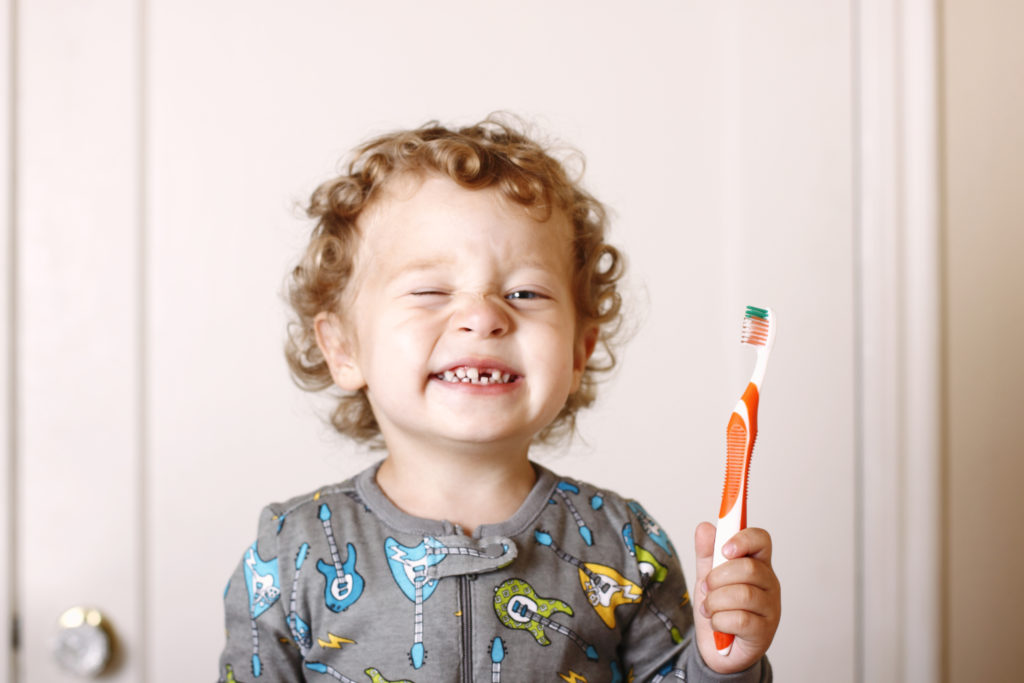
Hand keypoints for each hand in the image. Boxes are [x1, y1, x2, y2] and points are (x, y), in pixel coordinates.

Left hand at [692, 522, 780, 673]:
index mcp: (757, 564)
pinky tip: (716, 623)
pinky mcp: (764, 632)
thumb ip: (706, 553)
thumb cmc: (719, 608)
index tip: (724, 549)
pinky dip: (719, 621)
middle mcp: (769, 584)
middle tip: (706, 587)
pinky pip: (741, 620)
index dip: (743, 539)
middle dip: (718, 577)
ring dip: (715, 601)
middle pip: (749, 568)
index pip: (761, 540)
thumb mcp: (708, 577)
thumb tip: (705, 527)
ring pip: (743, 595)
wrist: (717, 649)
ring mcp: (770, 609)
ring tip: (708, 608)